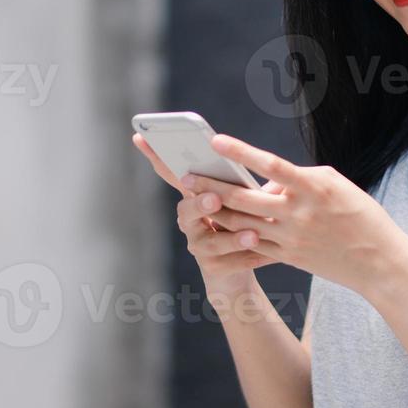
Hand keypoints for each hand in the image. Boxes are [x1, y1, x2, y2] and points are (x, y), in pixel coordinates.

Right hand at [131, 133, 285, 282]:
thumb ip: (247, 186)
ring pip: (210, 242)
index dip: (156, 157)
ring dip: (232, 238)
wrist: (240, 270)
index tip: (140, 137)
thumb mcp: (246, 200)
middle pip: (187, 210)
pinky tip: (266, 252)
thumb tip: (267, 167)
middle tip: (214, 198)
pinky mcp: (211, 267)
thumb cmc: (245, 223)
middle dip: (199, 203)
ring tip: (252, 235)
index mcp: (196, 196)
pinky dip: (246, 257)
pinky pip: (227, 263)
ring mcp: (197, 245)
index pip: (174, 174)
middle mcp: (190, 220)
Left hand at [175, 132, 407, 297]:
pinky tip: (212, 229)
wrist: (378, 261)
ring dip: (215, 211)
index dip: (242, 152)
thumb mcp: (334, 185)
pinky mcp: (288, 256)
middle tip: (186, 176)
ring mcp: (291, 238)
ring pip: (243, 223)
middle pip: (246, 198)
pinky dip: (231, 236)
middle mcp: (299, 213)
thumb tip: (265, 182)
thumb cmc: (359, 214)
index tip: (216, 141)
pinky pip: (253, 246)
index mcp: (315, 188)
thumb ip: (296, 179)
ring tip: (192, 198)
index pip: (272, 165)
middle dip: (212, 187)